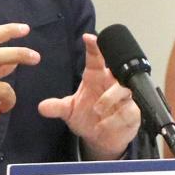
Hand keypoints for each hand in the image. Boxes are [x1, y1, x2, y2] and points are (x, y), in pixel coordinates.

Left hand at [38, 33, 139, 159]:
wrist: (102, 138)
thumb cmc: (88, 117)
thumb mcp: (69, 111)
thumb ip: (57, 107)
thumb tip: (42, 107)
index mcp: (96, 76)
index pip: (96, 58)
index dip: (94, 46)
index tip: (88, 37)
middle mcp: (111, 83)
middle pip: (116, 68)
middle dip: (110, 71)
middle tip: (99, 86)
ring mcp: (124, 97)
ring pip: (123, 89)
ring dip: (109, 100)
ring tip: (97, 111)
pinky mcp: (133, 111)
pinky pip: (128, 110)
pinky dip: (115, 119)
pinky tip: (103, 125)